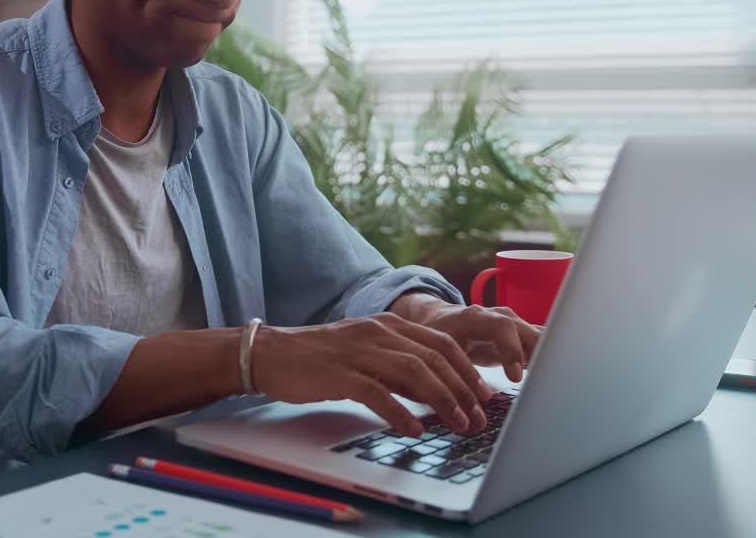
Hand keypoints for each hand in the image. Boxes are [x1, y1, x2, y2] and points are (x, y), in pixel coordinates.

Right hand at [251, 313, 492, 436]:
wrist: (272, 354)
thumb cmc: (320, 358)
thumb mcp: (367, 356)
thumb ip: (398, 371)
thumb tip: (434, 394)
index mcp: (389, 325)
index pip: (441, 343)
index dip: (467, 369)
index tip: (483, 395)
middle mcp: (379, 332)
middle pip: (435, 357)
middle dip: (462, 389)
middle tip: (478, 417)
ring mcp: (360, 351)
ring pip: (414, 372)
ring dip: (442, 400)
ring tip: (457, 424)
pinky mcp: (340, 373)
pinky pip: (378, 392)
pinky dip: (401, 412)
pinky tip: (414, 430)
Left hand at [390, 294, 541, 383]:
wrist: (442, 320)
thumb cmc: (438, 337)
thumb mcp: (437, 353)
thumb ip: (448, 376)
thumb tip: (460, 412)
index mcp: (476, 319)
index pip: (502, 327)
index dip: (512, 351)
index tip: (515, 377)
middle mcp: (500, 317)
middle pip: (529, 331)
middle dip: (541, 356)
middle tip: (546, 384)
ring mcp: (513, 324)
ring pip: (540, 337)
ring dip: (549, 359)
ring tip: (554, 386)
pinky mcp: (521, 336)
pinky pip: (540, 344)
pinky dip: (547, 360)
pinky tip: (551, 380)